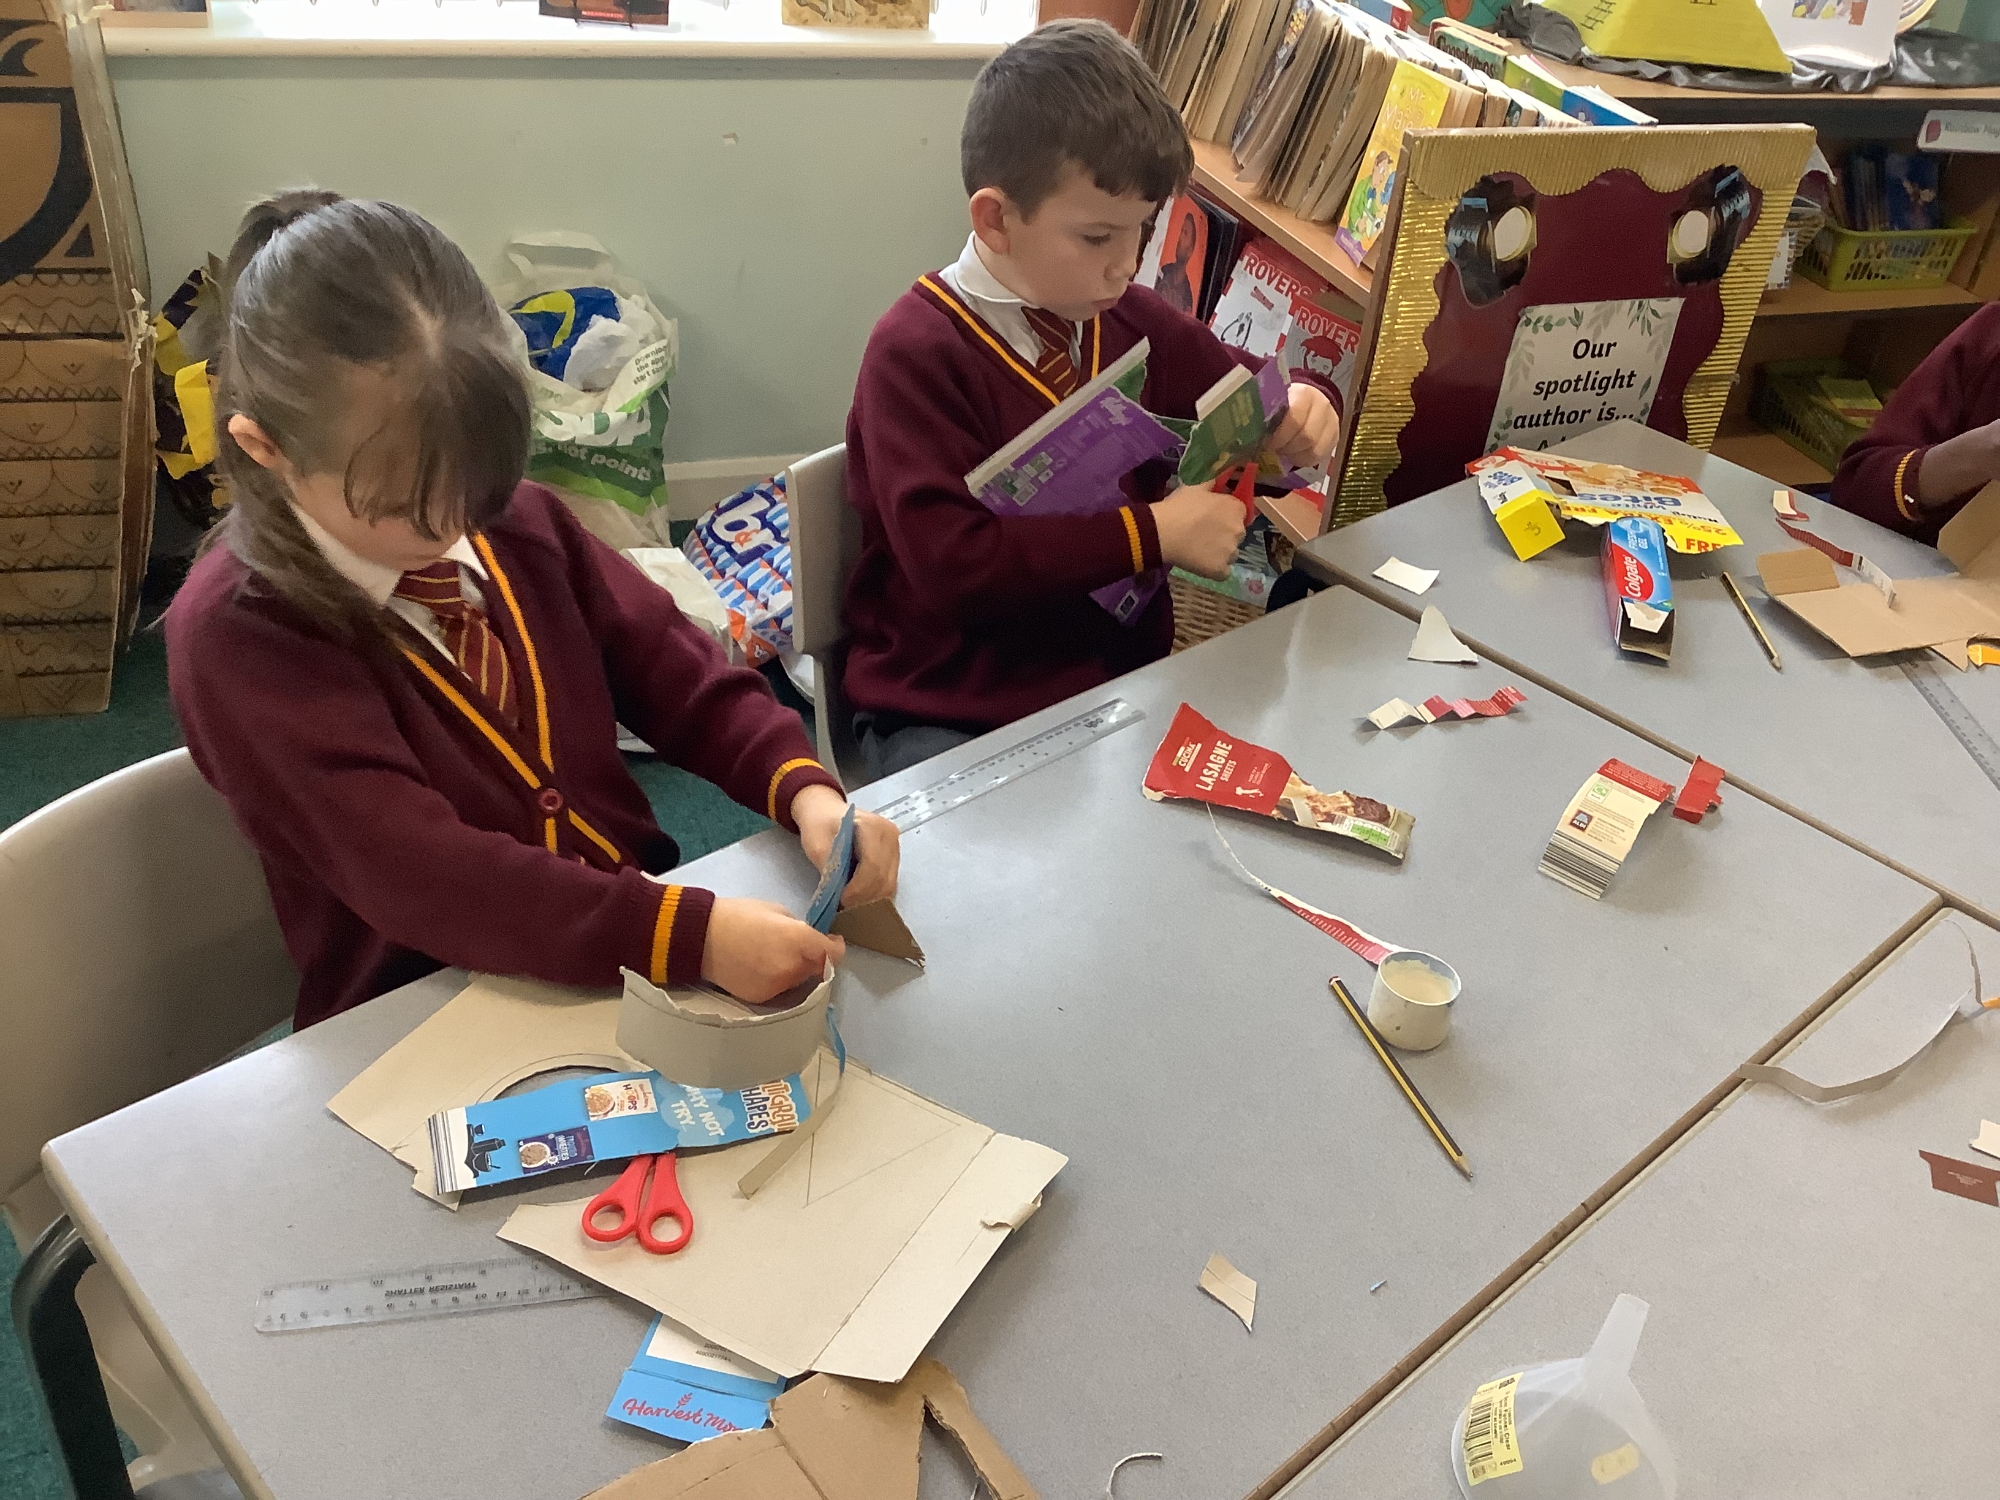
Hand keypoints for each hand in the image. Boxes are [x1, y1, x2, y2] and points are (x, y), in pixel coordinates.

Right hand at [701, 898, 843, 1003]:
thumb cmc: (738, 916)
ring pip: (799, 982)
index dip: (835, 948)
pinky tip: (760, 967)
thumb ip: (799, 928)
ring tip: (774, 955)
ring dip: (795, 970)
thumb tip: (810, 940)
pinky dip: (777, 980)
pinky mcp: (762, 998)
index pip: (834, 955)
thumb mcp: (776, 911)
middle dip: (813, 959)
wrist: (700, 937)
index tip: (831, 942)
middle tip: (798, 946)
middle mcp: (792, 968)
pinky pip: (780, 990)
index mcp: (799, 941)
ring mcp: (777, 987)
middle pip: (817, 969)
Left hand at [792, 784, 901, 908]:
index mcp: (872, 826)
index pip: (872, 866)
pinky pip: (889, 882)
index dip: (858, 888)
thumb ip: (828, 866)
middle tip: (844, 905)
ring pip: (889, 883)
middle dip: (864, 896)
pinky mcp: (894, 856)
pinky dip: (874, 893)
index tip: (841, 900)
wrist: (825, 811)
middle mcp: (890, 834)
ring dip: (870, 897)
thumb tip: (838, 892)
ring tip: (850, 901)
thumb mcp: (816, 844)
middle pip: (883, 878)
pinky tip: (858, 895)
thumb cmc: (819, 824)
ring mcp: (895, 845)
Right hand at [1151, 483, 1247, 579]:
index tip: (1212, 516)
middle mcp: (1239, 531)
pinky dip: (1214, 569)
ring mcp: (1231, 553)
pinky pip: (1223, 571)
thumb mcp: (1196, 485)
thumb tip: (1226, 468)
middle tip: (1203, 532)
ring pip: (1231, 553)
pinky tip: (1200, 562)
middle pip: (1237, 533)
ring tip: (1199, 548)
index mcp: (1236, 508)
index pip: (1240, 511)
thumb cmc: (1179, 506)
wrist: (1162, 532)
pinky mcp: (1221, 570)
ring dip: (1220, 551)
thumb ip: (1214, 478)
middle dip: (1225, 532)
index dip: (1226, 513)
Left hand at [1269, 382, 1338, 470]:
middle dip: (1285, 447)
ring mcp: (1331, 422)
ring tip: (1282, 451)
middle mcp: (1322, 406)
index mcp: (1303, 394)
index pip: (1294, 418)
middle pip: (1306, 436)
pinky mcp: (1335, 437)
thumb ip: (1265, 415)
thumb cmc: (1286, 403)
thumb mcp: (1275, 402)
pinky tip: (1293, 455)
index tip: (1266, 442)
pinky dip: (1302, 460)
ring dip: (1293, 455)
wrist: (1312, 399)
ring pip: (1313, 449)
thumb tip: (1247, 435)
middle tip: (1273, 449)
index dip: (1279, 435)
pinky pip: (1318, 456)